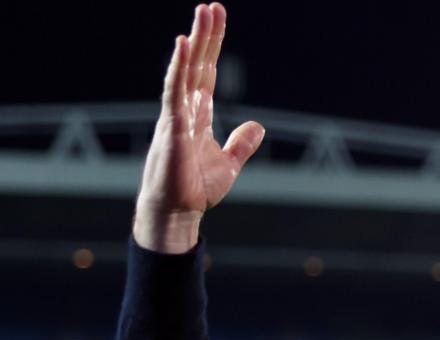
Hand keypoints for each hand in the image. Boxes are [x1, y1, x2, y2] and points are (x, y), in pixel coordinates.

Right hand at [133, 3, 263, 252]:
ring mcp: (176, 115)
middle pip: (197, 64)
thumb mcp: (229, 163)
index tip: (217, 20)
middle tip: (211, 6)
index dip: (213, 48)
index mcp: (198, 114)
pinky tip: (183, 46)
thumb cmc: (195, 189)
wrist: (177, 212)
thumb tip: (258, 126)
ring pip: (185, 70)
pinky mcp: (173, 127)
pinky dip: (179, 67)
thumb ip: (243, 143)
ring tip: (201, 14)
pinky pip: (174, 90)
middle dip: (205, 35)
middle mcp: (185, 108)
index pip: (207, 73)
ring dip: (194, 42)